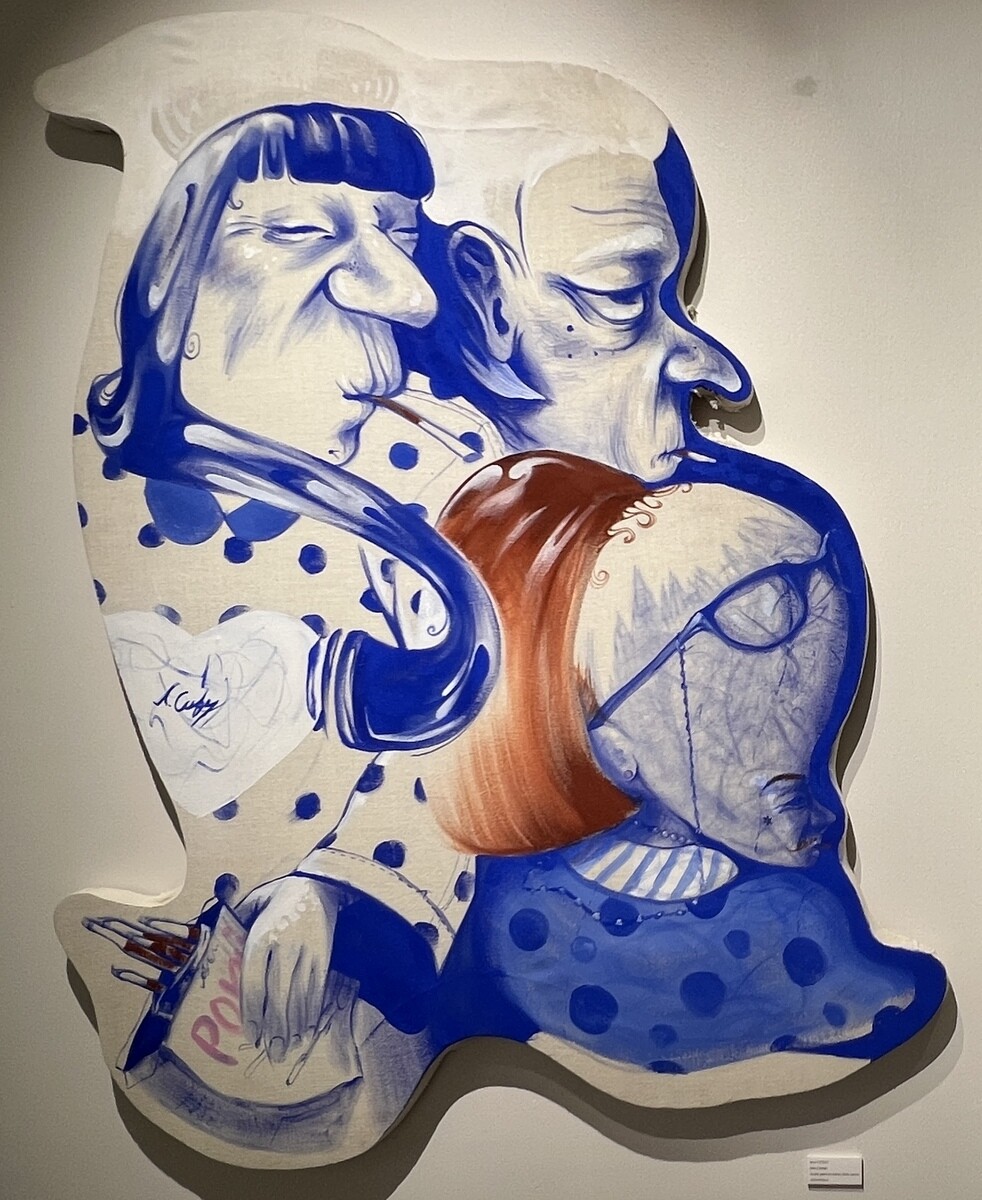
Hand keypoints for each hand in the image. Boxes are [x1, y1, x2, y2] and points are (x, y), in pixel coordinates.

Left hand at [236, 874, 346, 1064]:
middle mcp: (286, 947)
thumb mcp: (250, 907)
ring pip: (299, 996)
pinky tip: (306, 1029)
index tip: (252, 1035)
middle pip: (279, 995)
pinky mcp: (324, 956)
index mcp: (262, 937)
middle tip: (271, 1053)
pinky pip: (317, 989)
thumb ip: (232, 929)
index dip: (253, 1012)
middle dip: (275, 1028)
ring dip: (294, 1026)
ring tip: (287, 1049)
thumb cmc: (275, 900)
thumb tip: (210, 951)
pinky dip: (311, 1012)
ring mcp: (308, 952)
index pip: (254, 982)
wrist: (317, 885)